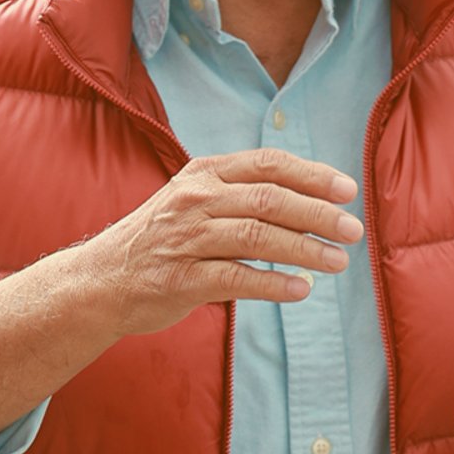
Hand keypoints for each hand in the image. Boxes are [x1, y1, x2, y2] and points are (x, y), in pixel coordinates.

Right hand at [71, 148, 362, 336]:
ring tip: (338, 262)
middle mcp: (195, 200)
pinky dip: (274, 283)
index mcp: (205, 173)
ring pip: (258, 237)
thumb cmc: (164, 238)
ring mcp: (185, 239)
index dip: (313, 175)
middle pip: (271, 200)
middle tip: (354, 230)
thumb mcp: (197, 198)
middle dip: (319, 214)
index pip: (269, 164)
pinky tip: (301, 289)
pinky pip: (237, 278)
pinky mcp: (179, 279)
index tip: (348, 191)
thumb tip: (317, 198)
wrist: (100, 281)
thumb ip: (245, 192)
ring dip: (306, 250)